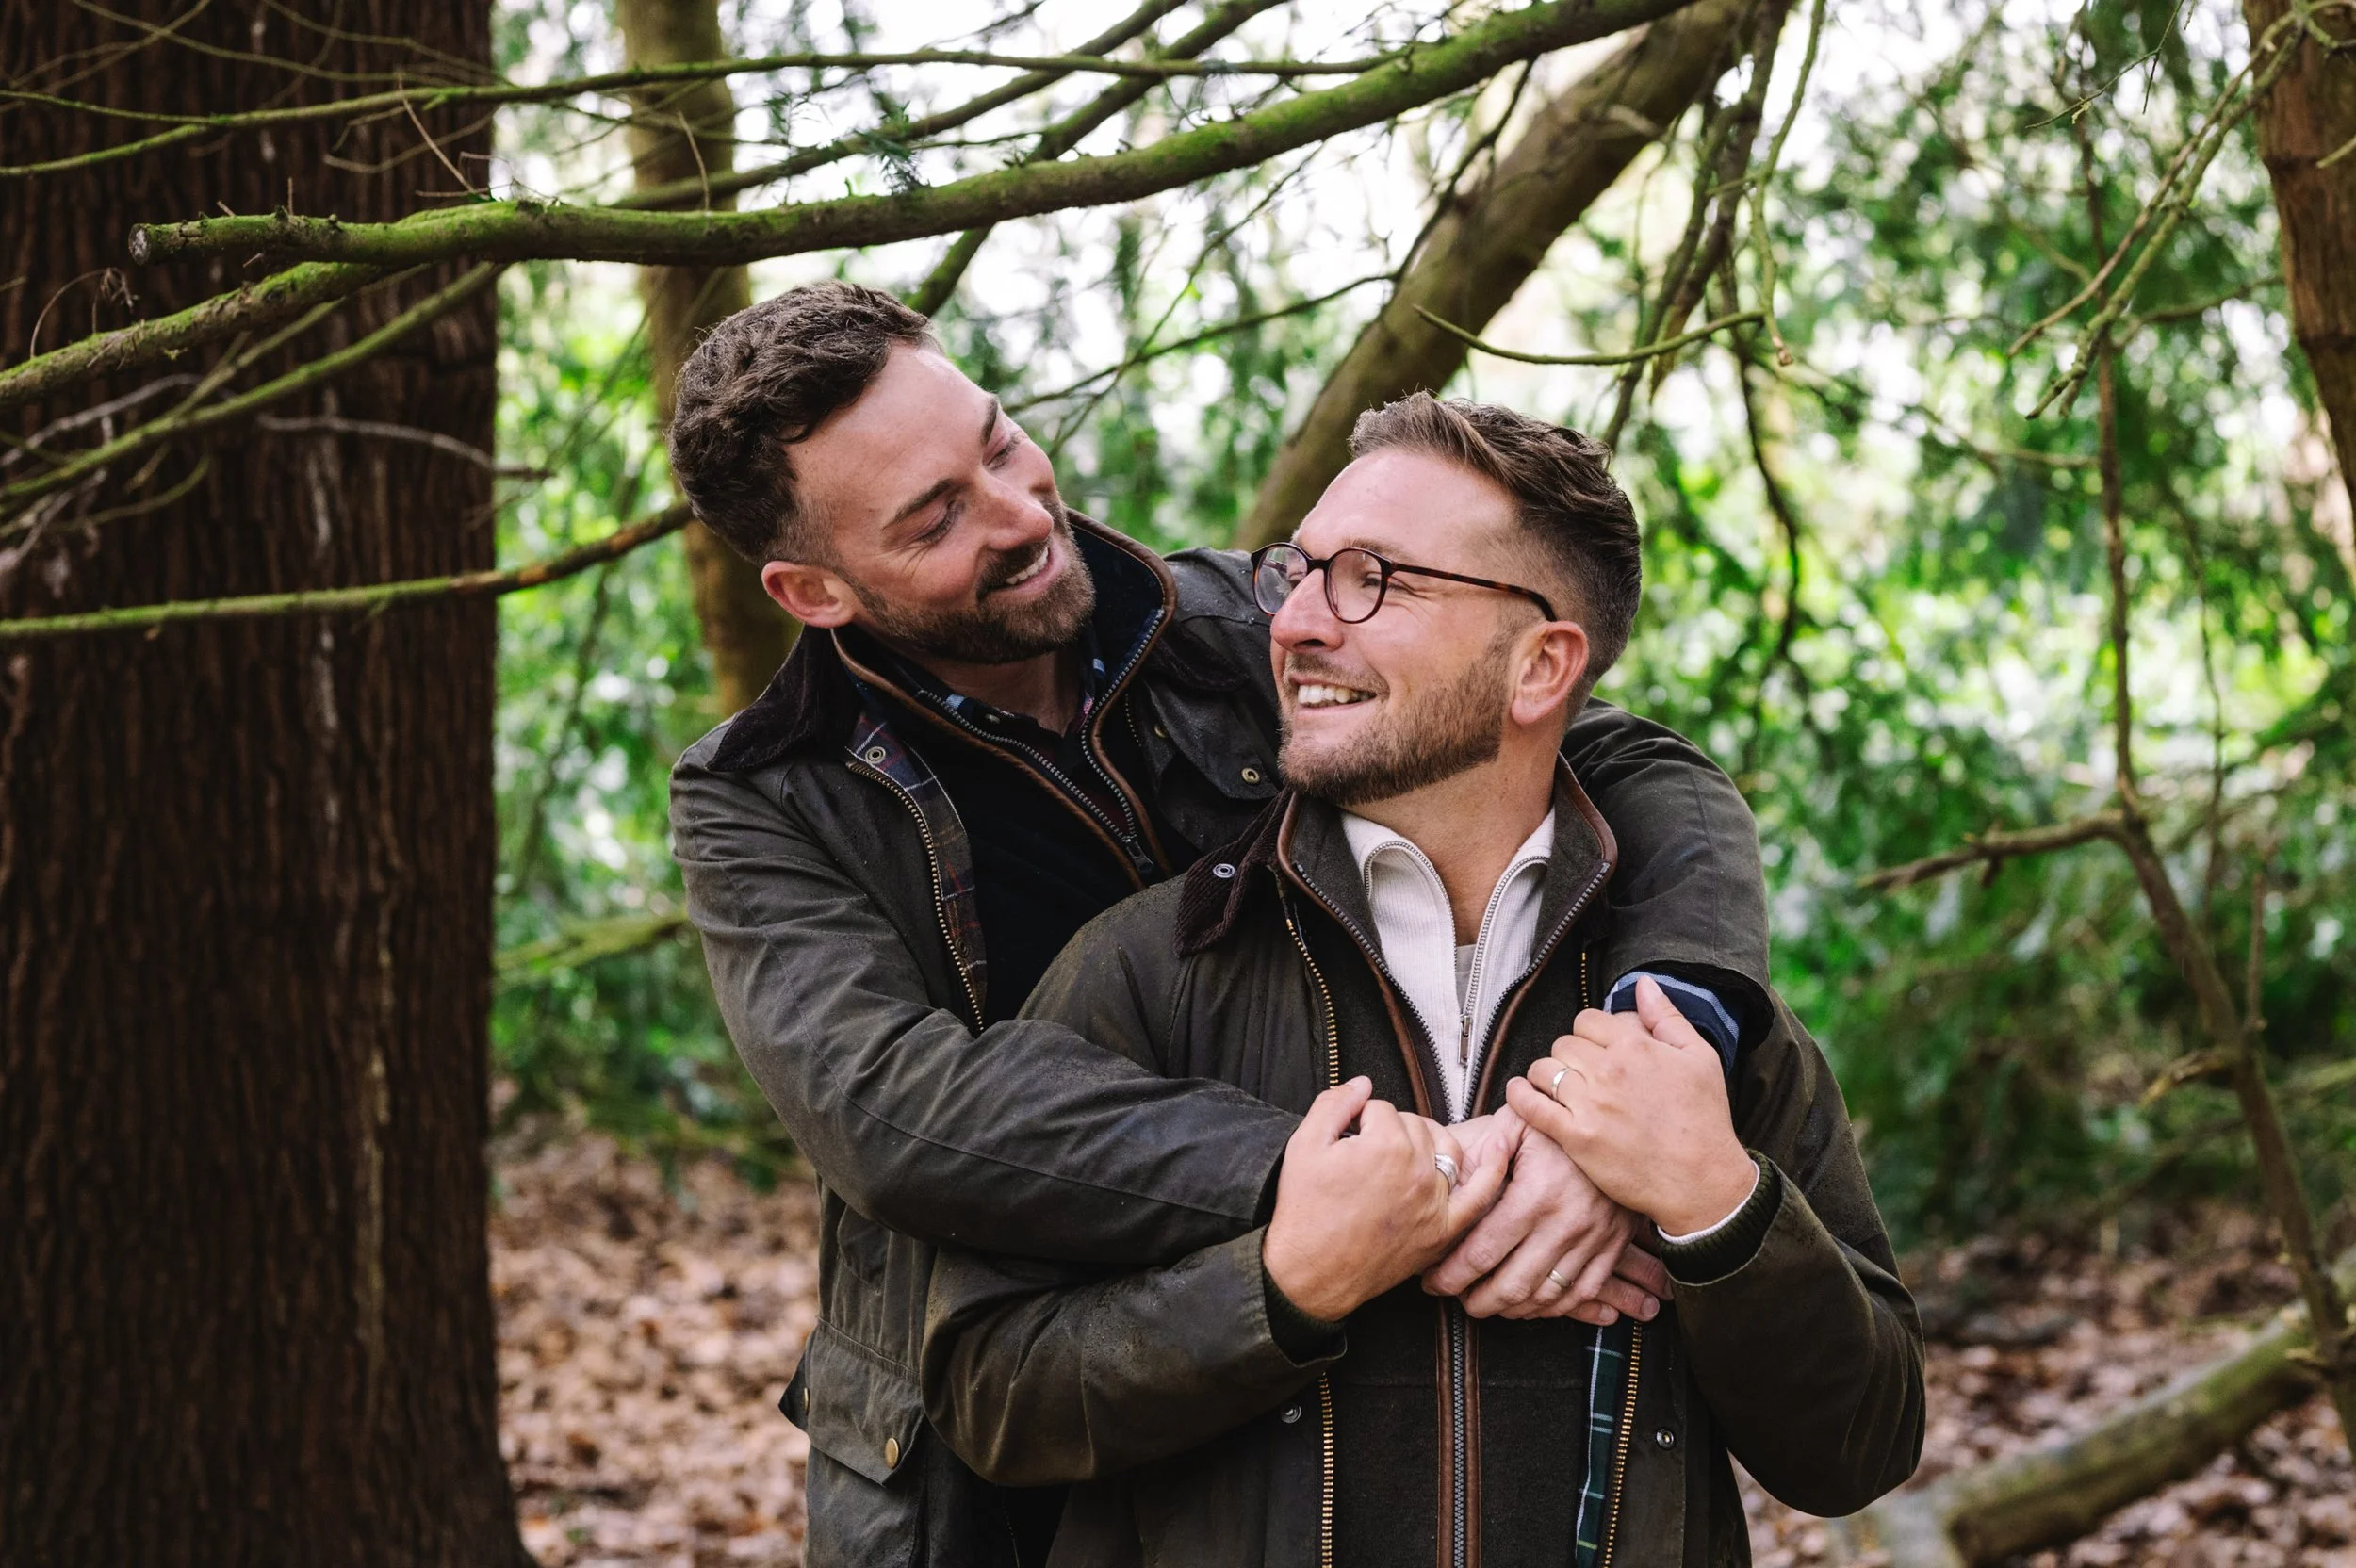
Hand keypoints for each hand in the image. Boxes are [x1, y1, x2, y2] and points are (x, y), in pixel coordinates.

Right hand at [1263, 1078, 1508, 1322]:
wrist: (1310, 1273)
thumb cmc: (1305, 1211)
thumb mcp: (1304, 1145)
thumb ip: (1334, 1104)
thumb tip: (1363, 1084)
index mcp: (1385, 1145)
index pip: (1380, 1109)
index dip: (1358, 1121)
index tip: (1344, 1142)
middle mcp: (1417, 1170)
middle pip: (1413, 1126)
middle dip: (1388, 1132)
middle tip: (1362, 1156)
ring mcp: (1434, 1202)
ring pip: (1444, 1149)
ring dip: (1427, 1143)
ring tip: (1401, 1154)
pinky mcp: (1443, 1231)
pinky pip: (1480, 1196)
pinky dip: (1494, 1170)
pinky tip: (1502, 1147)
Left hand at [1422, 1116, 1669, 1323]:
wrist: (1632, 1129)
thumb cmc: (1566, 1124)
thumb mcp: (1524, 1120)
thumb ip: (1486, 1146)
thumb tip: (1452, 1170)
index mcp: (1535, 1195)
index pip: (1482, 1252)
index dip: (1451, 1275)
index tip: (1431, 1281)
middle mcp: (1564, 1225)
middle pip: (1511, 1285)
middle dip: (1476, 1301)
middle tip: (1455, 1299)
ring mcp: (1592, 1241)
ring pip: (1545, 1297)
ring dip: (1511, 1309)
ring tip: (1486, 1303)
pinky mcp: (1611, 1249)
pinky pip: (1580, 1295)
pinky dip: (1551, 1308)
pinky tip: (1528, 1304)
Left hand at [1505, 977, 1755, 1236]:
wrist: (1702, 1180)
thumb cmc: (1704, 1120)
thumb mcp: (1700, 1057)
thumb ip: (1667, 1017)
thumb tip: (1643, 984)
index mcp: (1635, 1045)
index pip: (1587, 1020)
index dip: (1589, 1033)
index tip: (1595, 1049)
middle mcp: (1608, 1069)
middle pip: (1562, 1044)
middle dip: (1568, 1055)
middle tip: (1579, 1073)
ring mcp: (1590, 1103)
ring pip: (1542, 1070)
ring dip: (1544, 1075)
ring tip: (1554, 1086)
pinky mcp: (1576, 1137)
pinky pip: (1531, 1106)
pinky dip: (1518, 1096)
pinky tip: (1518, 1092)